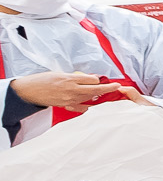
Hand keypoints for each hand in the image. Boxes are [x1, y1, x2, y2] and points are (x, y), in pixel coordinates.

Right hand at [11, 71, 126, 111]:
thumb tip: (88, 78)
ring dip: (97, 95)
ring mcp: (70, 99)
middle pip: (95, 89)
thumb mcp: (59, 73)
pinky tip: (91, 104)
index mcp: (69, 79)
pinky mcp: (66, 106)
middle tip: (117, 86)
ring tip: (103, 92)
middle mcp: (71, 90)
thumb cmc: (41, 80)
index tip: (103, 78)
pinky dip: (87, 105)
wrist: (28, 91)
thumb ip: (74, 76)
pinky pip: (82, 107)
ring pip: (90, 97)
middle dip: (107, 88)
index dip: (98, 79)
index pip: (91, 79)